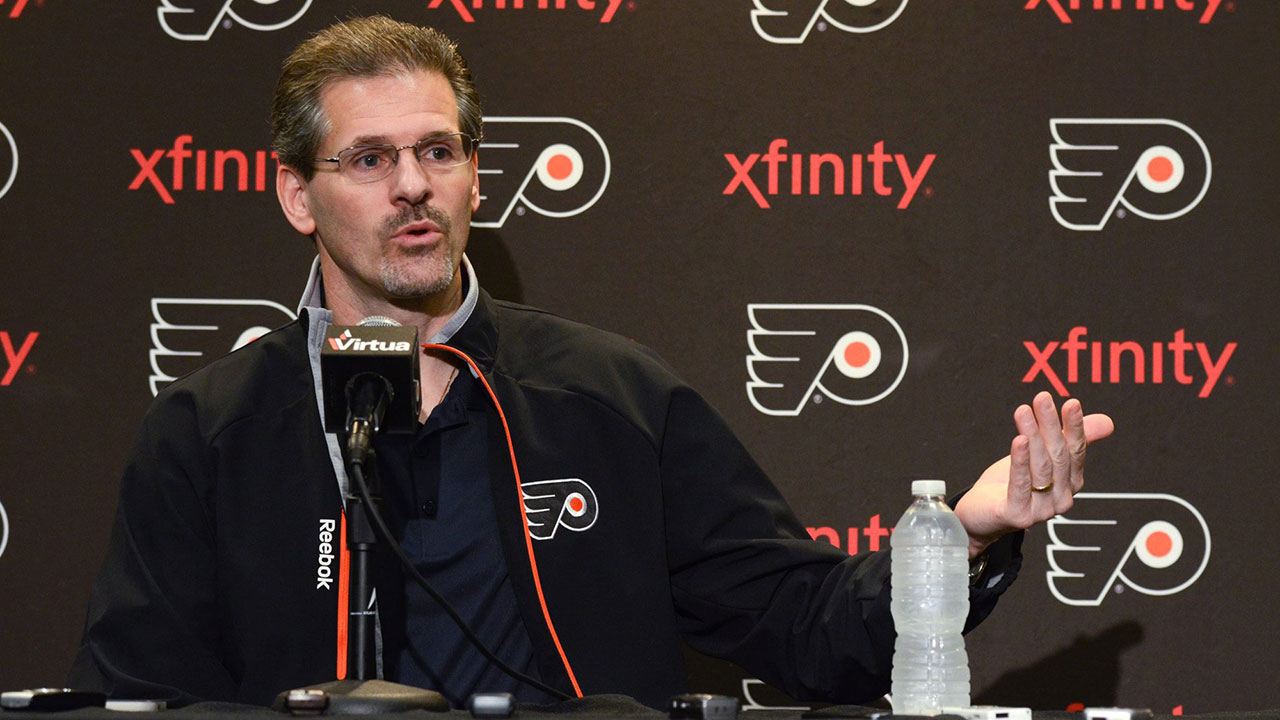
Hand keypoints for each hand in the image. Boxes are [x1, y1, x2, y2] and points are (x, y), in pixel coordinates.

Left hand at [954, 391, 1114, 557]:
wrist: (980, 515)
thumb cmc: (1009, 483)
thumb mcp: (1041, 456)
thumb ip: (1069, 439)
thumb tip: (1108, 422)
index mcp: (1070, 483)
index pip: (1076, 451)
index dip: (1075, 427)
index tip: (1071, 403)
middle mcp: (1061, 499)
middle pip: (1058, 456)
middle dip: (1050, 425)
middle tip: (1042, 399)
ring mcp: (1041, 511)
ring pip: (1040, 468)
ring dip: (1032, 435)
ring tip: (1023, 411)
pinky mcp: (1018, 516)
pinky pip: (1020, 485)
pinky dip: (1020, 461)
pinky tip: (1018, 440)